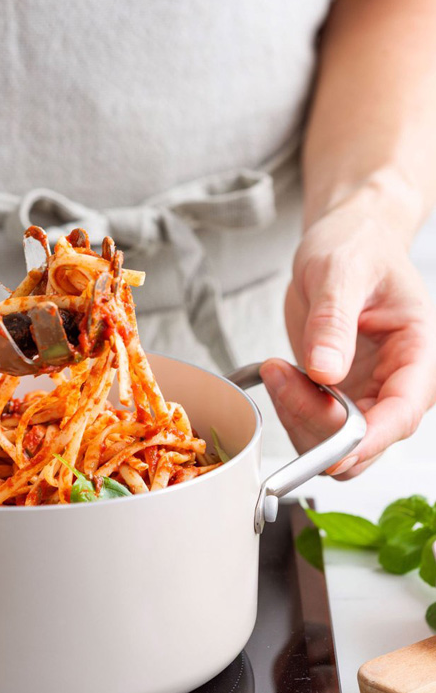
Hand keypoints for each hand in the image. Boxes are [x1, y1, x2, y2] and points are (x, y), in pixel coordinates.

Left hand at [260, 184, 435, 477]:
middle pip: (364, 440)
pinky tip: (277, 373)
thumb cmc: (355, 246)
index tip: (333, 451)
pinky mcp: (336, 393)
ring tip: (275, 367)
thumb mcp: (341, 272)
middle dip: (317, 424)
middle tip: (280, 377)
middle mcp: (396, 381)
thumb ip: (332, 322)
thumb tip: (326, 372)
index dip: (369, 440)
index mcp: (417, 352)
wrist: (343, 241)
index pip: (402, 412)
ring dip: (296, 416)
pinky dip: (288, 408)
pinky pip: (311, 424)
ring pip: (334, 441)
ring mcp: (365, 392)